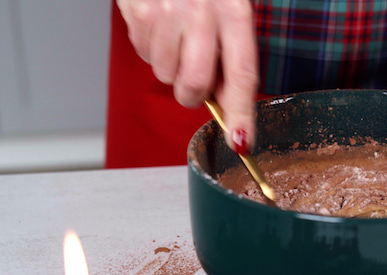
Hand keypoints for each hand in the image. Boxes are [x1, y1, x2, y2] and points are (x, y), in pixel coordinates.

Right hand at [117, 0, 258, 153]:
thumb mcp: (230, 11)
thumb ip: (232, 57)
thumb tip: (231, 106)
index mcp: (234, 11)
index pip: (242, 74)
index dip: (242, 113)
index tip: (241, 142)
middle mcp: (202, 10)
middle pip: (197, 83)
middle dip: (193, 95)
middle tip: (194, 83)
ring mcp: (166, 11)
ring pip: (166, 74)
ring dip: (172, 69)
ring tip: (177, 39)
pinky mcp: (137, 11)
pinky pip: (145, 55)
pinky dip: (153, 50)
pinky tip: (161, 28)